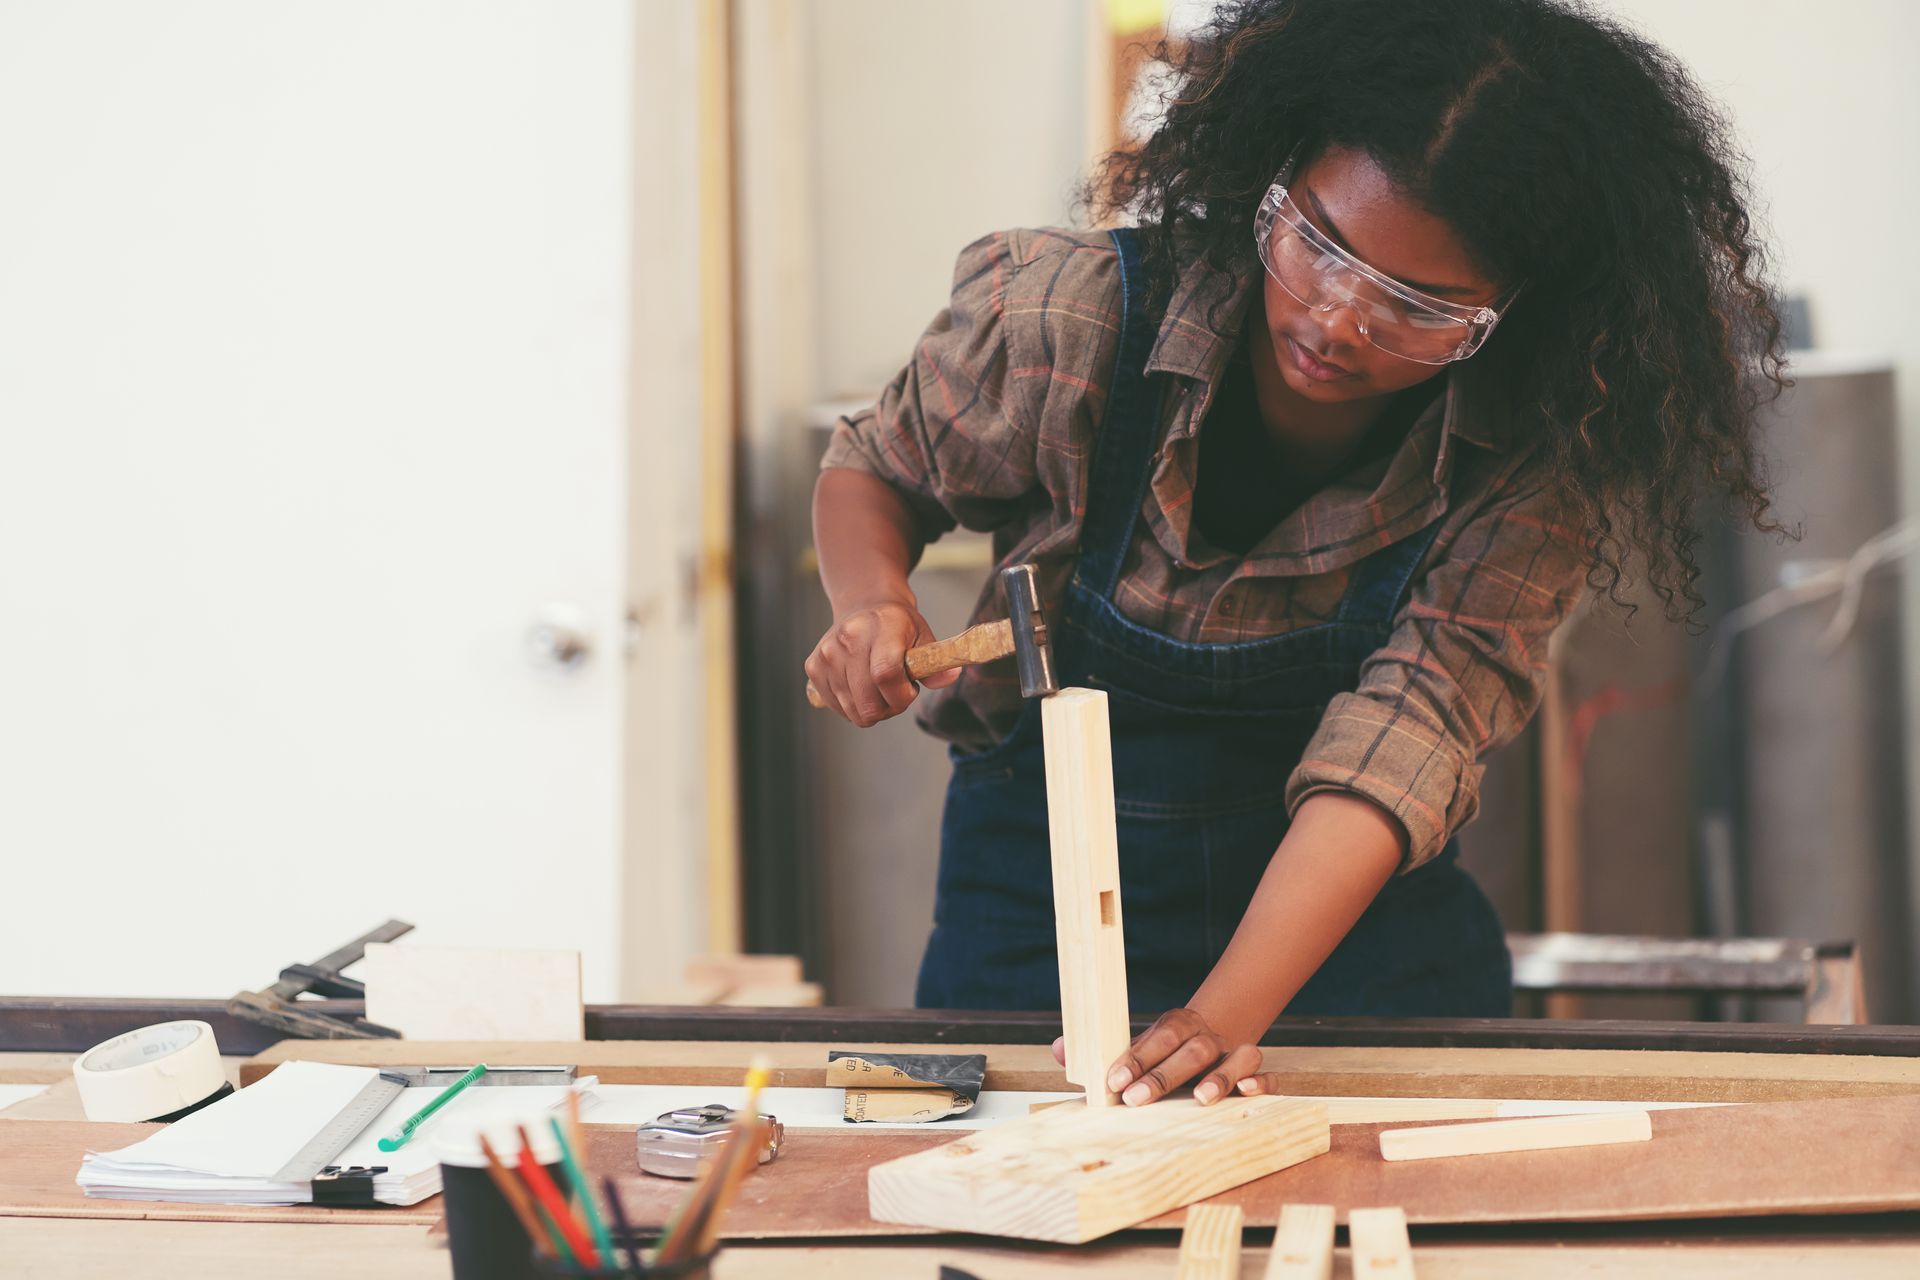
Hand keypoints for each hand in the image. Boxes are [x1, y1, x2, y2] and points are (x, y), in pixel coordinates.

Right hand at [803, 598, 958, 726]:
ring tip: (879, 685)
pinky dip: (852, 705)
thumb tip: (950, 677)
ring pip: (853, 711)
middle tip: (897, 691)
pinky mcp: (814, 667)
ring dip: (871, 707)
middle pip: (867, 702)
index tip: (910, 691)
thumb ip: (936, 662)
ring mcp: (827, 653)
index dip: (901, 695)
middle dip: (889, 707)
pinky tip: (861, 684)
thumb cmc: (899, 625)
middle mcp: (847, 638)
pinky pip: (837, 707)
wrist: (864, 605)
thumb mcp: (923, 635)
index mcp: (881, 626)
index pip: (885, 674)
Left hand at [1050, 1007, 1261, 1106]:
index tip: (1112, 1081)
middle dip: (1161, 1076)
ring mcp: (1233, 1053)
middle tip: (1135, 1099)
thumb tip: (1057, 1049)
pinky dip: (1260, 1082)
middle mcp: (1205, 1038)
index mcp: (1175, 1027)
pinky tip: (1248, 1092)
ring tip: (1200, 1099)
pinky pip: (1266, 1074)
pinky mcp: (1254, 1072)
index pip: (1155, 1038)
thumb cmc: (1165, 1050)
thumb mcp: (1135, 1047)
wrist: (1217, 1030)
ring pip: (1235, 1057)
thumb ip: (1099, 1052)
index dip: (1135, 1059)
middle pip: (1187, 1051)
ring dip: (1219, 1077)